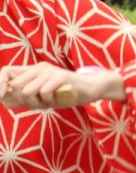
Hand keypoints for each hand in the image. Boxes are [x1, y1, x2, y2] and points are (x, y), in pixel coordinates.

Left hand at [0, 63, 122, 109]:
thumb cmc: (66, 94)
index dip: (0, 84)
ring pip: (28, 91)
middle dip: (23, 101)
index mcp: (33, 71)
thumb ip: (24, 101)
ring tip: (51, 101)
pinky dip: (50, 100)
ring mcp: (50, 71)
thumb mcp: (42, 99)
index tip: (1, 98)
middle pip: (15, 85)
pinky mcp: (60, 76)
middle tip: (40, 104)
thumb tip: (6, 104)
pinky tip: (59, 98)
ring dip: (38, 102)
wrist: (90, 90)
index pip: (6, 71)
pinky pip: (44, 92)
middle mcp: (39, 68)